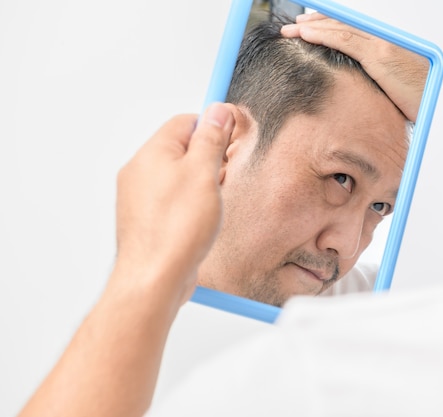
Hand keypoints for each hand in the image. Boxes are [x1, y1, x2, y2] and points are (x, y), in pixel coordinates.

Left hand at [114, 103, 232, 304]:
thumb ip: (211, 139)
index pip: (184, 122)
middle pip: (180, 149)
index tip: (229, 137)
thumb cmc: (176, 230)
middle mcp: (140, 172)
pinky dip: (189, 205)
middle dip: (207, 159)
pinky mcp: (146, 220)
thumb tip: (217, 111)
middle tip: (222, 176)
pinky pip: (172, 201)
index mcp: (152, 153)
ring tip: (211, 204)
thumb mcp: (204, 174)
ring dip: (199, 184)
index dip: (211, 127)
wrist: (155, 278)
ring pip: (177, 177)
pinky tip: (200, 221)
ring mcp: (140, 198)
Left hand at [281, 13, 428, 121]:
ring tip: (291, 30)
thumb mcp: (393, 91)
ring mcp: (381, 46)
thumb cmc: (421, 101)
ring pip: (340, 29)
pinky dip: (322, 35)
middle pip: (342, 25)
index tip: (309, 28)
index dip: (328, 27)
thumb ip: (374, 85)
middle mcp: (382, 41)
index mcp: (385, 48)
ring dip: (312, 28)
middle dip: (316, 23)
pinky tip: (305, 34)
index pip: (350, 31)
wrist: (441, 104)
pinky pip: (345, 40)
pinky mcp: (380, 56)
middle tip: (294, 25)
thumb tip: (357, 92)